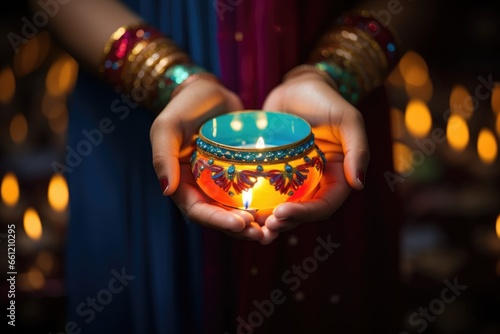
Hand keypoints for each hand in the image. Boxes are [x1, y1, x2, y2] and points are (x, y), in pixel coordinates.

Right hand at [150, 78, 277, 243]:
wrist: (211, 91)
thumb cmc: (185, 107)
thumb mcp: (167, 127)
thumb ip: (163, 157)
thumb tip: (167, 191)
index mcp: (182, 184)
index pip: (198, 211)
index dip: (218, 221)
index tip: (241, 224)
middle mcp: (202, 188)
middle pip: (220, 217)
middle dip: (241, 230)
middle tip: (263, 234)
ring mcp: (222, 183)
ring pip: (237, 211)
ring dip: (254, 224)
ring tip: (274, 230)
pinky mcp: (240, 175)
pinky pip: (251, 194)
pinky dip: (263, 205)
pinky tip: (281, 209)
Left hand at [258, 71, 369, 234]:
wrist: (296, 87)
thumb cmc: (324, 99)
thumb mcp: (347, 119)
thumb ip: (358, 149)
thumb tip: (358, 184)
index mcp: (336, 176)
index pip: (325, 204)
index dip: (306, 214)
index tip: (283, 214)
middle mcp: (315, 182)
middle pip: (302, 212)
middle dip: (285, 223)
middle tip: (266, 226)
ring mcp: (293, 180)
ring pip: (283, 208)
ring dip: (269, 221)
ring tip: (252, 226)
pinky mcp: (274, 173)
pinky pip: (266, 193)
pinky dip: (256, 204)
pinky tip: (241, 210)